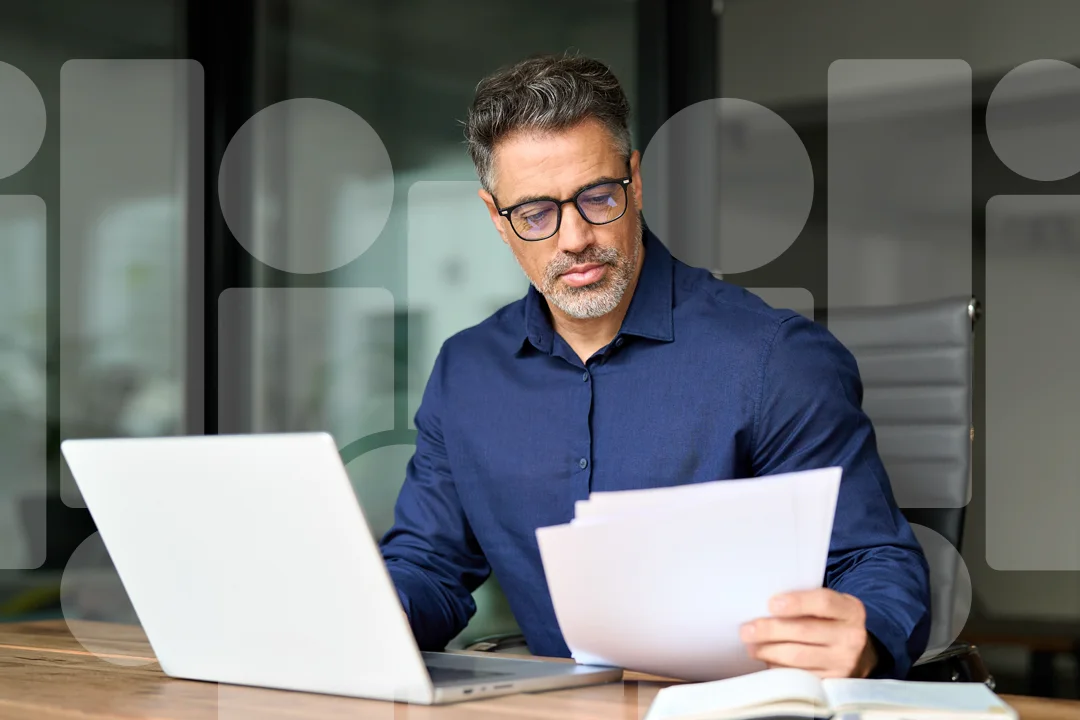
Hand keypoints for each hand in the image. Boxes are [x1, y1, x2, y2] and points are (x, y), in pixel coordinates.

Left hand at [740, 588, 877, 677]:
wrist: (856, 655)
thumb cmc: (829, 623)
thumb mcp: (827, 608)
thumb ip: (804, 603)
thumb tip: (762, 606)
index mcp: (850, 610)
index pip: (823, 602)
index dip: (796, 602)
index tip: (771, 604)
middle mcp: (851, 637)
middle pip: (804, 631)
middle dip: (770, 630)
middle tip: (747, 630)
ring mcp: (843, 662)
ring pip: (798, 656)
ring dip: (768, 650)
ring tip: (751, 646)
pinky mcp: (832, 682)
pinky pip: (798, 675)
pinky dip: (777, 667)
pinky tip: (766, 660)